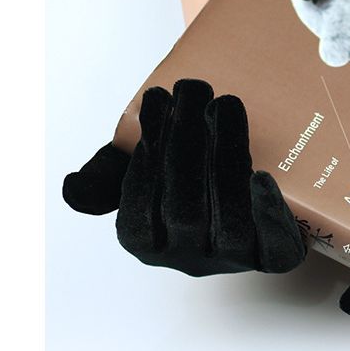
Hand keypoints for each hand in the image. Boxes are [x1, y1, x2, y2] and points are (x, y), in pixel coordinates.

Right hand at [63, 78, 306, 275]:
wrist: (250, 194)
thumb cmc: (188, 178)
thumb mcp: (139, 171)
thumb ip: (107, 175)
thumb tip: (73, 190)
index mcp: (148, 242)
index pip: (140, 210)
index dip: (146, 155)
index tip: (157, 100)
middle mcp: (189, 260)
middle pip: (184, 212)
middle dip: (186, 145)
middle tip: (195, 90)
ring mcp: (235, 260)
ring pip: (230, 225)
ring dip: (226, 160)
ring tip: (225, 106)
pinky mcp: (276, 257)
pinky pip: (276, 249)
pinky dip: (269, 213)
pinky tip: (263, 177)